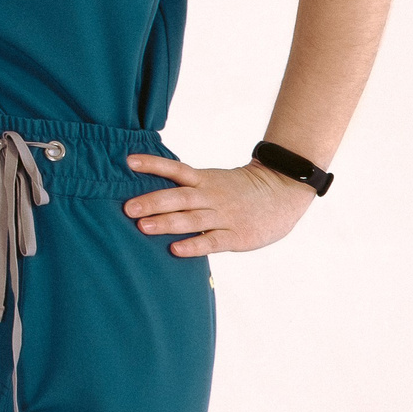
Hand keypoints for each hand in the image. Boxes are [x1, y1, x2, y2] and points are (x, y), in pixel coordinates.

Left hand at [122, 154, 315, 255]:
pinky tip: (176, 249)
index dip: (153, 165)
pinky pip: (212, 241)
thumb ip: (189, 187)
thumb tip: (152, 194)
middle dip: (152, 202)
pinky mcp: (236, 236)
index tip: (129, 162)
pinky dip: (193, 245)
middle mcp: (211, 196)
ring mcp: (224, 216)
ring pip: (191, 219)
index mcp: (205, 180)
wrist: (284, 192)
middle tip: (128, 208)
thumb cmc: (242, 190)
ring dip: (166, 222)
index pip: (176, 169)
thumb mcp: (215, 181)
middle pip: (178, 197)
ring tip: (142, 226)